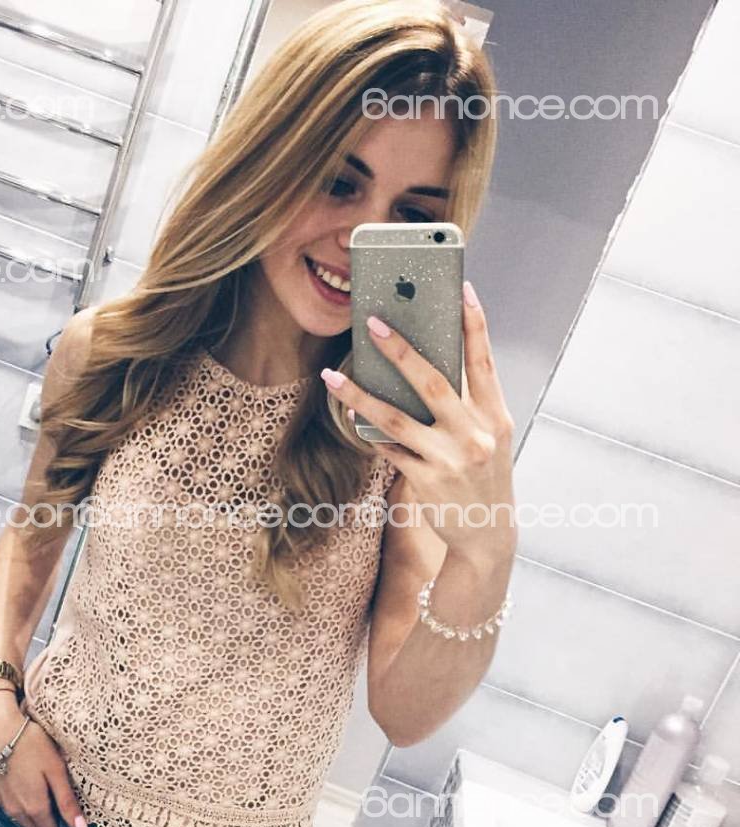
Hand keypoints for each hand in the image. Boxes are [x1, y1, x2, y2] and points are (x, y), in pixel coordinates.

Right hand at [0, 688, 87, 826]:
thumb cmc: (31, 745)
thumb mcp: (55, 770)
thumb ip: (67, 802)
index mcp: (35, 809)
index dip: (62, 826)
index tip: (70, 815)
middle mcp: (16, 812)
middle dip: (47, 824)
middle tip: (59, 806)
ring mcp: (2, 802)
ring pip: (21, 820)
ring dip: (33, 816)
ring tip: (44, 798)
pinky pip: (10, 807)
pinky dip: (20, 805)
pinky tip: (25, 789)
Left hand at [321, 281, 516, 559]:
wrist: (489, 533)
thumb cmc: (484, 475)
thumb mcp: (490, 437)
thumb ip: (467, 404)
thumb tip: (424, 365)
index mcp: (496, 416)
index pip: (484, 361)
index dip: (474, 324)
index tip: (462, 289)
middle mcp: (476, 435)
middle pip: (433, 382)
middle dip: (401, 350)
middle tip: (374, 323)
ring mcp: (449, 459)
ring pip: (396, 418)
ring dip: (360, 395)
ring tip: (333, 376)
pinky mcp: (426, 480)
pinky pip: (388, 449)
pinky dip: (369, 431)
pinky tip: (350, 414)